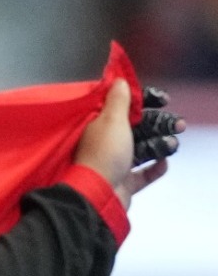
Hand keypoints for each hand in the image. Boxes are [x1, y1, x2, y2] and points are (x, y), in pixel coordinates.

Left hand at [76, 80, 177, 207]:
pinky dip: (155, 168)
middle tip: (179, 124)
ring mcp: (115, 164)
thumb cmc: (103, 155)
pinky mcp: (123, 182)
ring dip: (160, 145)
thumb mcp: (112, 120)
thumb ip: (118, 100)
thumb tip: (119, 80)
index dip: (145, 101)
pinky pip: (143, 174)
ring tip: (171, 144)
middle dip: (160, 124)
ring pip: (143, 149)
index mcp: (101, 125)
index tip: (163, 99)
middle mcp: (106, 143)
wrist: (97, 195)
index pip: (125, 107)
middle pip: (138, 128)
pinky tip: (163, 163)